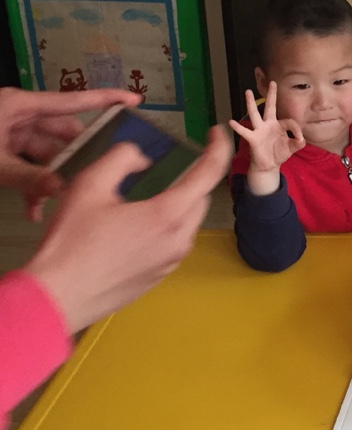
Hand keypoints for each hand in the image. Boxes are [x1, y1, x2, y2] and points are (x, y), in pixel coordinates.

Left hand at [0, 86, 140, 219]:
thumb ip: (26, 176)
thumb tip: (60, 189)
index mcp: (22, 105)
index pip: (74, 100)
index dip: (107, 99)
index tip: (134, 100)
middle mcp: (22, 115)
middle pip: (64, 134)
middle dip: (76, 160)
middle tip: (92, 179)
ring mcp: (14, 131)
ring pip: (48, 154)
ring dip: (53, 179)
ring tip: (58, 202)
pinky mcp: (6, 148)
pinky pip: (29, 166)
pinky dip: (32, 186)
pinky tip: (34, 210)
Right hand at [25, 125, 231, 335]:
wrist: (55, 297)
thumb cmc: (71, 241)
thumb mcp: (90, 185)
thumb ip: (122, 158)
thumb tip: (142, 160)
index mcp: (168, 215)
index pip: (209, 174)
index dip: (218, 148)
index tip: (217, 132)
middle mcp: (178, 241)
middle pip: (199, 199)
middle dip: (192, 178)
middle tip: (172, 166)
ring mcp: (170, 263)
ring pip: (187, 223)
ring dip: (178, 204)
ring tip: (147, 197)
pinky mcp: (157, 278)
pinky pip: (172, 244)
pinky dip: (165, 227)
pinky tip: (134, 227)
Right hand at [228, 84, 304, 194]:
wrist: (269, 165)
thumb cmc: (280, 153)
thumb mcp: (292, 148)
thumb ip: (298, 143)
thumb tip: (302, 139)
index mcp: (279, 125)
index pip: (289, 122)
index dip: (296, 129)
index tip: (299, 138)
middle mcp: (269, 124)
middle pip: (270, 107)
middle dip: (271, 95)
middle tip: (272, 82)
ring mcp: (260, 130)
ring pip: (255, 114)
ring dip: (251, 103)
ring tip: (247, 92)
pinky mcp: (253, 138)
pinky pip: (245, 132)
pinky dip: (238, 127)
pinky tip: (231, 122)